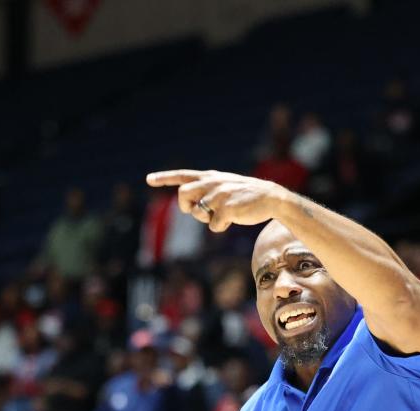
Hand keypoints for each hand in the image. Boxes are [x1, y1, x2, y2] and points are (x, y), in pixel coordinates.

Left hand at [146, 169, 284, 232]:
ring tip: (224, 214)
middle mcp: (212, 183)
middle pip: (183, 195)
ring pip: (197, 213)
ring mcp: (218, 195)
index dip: (164, 178)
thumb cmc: (248, 195)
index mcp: (211, 177)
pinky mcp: (226, 208)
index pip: (183, 175)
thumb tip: (192, 207)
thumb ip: (208, 190)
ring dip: (207, 218)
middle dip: (187, 208)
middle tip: (199, 212)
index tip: (148, 179)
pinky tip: (235, 219)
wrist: (271, 198)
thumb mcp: (227, 186)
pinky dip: (222, 227)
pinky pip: (213, 226)